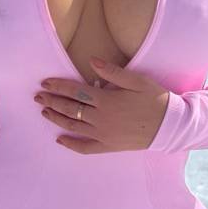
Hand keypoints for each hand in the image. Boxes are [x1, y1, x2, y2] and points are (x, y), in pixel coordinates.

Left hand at [34, 55, 169, 152]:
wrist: (170, 126)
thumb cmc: (155, 99)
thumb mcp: (136, 80)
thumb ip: (112, 72)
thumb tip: (90, 61)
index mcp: (106, 100)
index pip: (75, 91)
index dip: (58, 86)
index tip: (45, 83)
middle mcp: (101, 118)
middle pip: (70, 108)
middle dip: (52, 101)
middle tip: (38, 96)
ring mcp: (103, 134)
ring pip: (73, 126)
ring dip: (56, 119)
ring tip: (44, 112)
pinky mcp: (108, 146)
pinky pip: (85, 148)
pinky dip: (71, 144)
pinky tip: (60, 140)